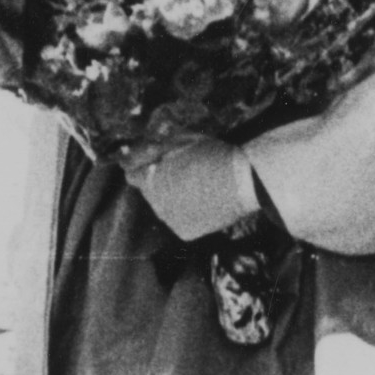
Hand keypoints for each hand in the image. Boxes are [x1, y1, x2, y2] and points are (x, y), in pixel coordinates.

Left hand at [124, 135, 258, 241]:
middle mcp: (154, 202)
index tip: (151, 162)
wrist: (242, 180)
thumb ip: (155, 146)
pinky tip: (203, 201)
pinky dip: (186, 212)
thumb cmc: (212, 155)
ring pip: (163, 206)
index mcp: (148, 179)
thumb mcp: (181, 141)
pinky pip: (178, 220)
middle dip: (158, 181)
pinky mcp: (184, 233)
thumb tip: (133, 150)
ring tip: (197, 185)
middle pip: (148, 191)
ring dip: (171, 197)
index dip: (140, 166)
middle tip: (182, 171)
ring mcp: (168, 220)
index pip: (132, 175)